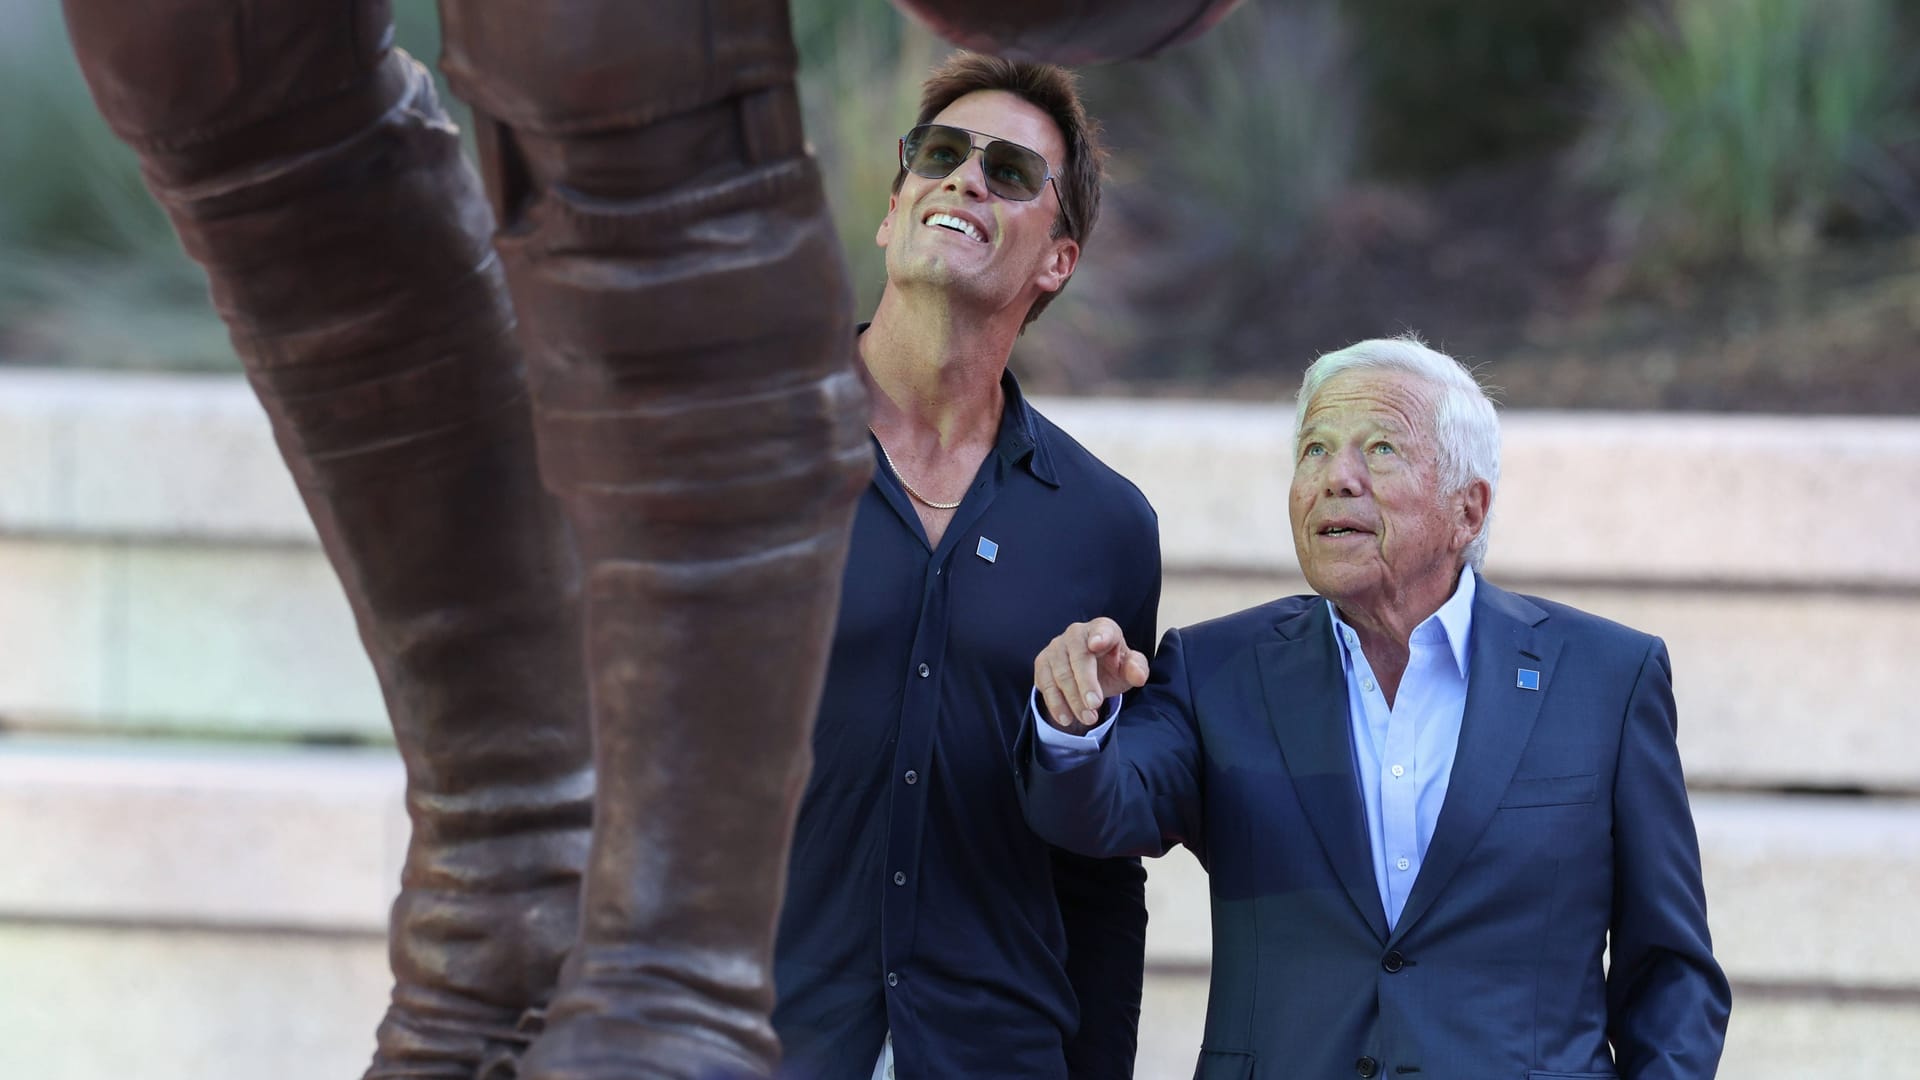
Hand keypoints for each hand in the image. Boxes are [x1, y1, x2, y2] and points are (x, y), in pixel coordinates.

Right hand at [1035, 618, 1149, 732]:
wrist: (1089, 672)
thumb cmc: (1112, 665)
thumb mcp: (1129, 668)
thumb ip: (1137, 669)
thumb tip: (1139, 676)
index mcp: (1102, 629)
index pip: (1102, 630)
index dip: (1100, 636)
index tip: (1096, 645)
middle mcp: (1076, 633)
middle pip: (1079, 657)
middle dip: (1086, 683)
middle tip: (1095, 705)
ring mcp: (1056, 647)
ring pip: (1061, 674)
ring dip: (1073, 700)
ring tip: (1088, 719)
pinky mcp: (1042, 662)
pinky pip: (1045, 684)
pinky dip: (1055, 703)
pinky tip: (1067, 718)